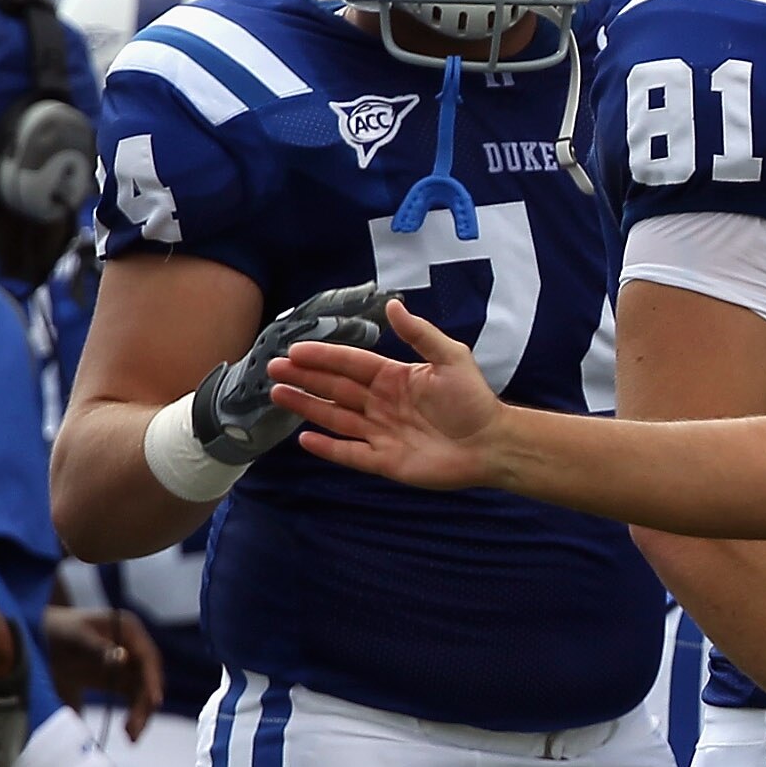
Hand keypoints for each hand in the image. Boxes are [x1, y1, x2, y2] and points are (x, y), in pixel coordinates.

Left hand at [44, 604, 161, 739]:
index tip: (154, 701)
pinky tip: (128, 732)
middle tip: (134, 730)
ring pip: (143, 692)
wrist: (40, 639)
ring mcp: (129, 664)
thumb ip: (96, 647)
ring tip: (131, 737)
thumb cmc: (57, 630)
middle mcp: (134, 646)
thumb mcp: (74, 636)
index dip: (152, 679)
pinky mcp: (120, 680)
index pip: (147, 657)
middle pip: (148, 678)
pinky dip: (133, 716)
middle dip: (145, 705)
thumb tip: (122, 657)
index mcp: (128, 629)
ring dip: (141, 715)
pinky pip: (133, 700)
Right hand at [273, 297, 503, 490]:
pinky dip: (328, 447)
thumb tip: (392, 305)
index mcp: (394, 377)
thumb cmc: (474, 400)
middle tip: (273, 368)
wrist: (492, 444)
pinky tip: (305, 437)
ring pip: (336, 417)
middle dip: (305, 378)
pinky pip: (350, 453)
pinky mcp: (385, 461)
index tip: (294, 349)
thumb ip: (420, 334)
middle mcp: (383, 403)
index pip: (350, 364)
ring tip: (278, 394)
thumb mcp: (451, 358)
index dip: (323, 356)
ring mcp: (381, 433)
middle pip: (336, 388)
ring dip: (307, 406)